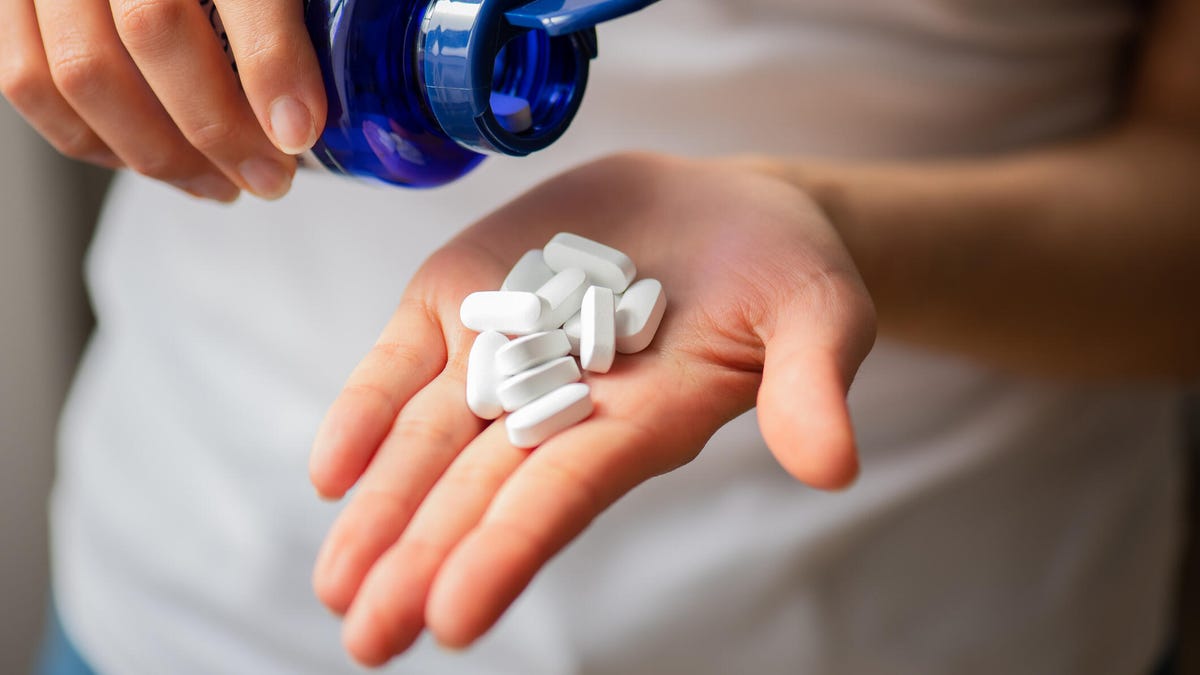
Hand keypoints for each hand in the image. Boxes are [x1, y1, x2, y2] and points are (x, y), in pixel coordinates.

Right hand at [0, 0, 324, 199]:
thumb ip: (283, 24)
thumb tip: (307, 114)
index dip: (271, 62)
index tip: (298, 130)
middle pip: (151, 29)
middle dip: (218, 127)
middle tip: (270, 175)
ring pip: (83, 70)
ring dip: (160, 152)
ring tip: (221, 183)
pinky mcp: (13, 1)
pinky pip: (29, 82)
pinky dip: (96, 143)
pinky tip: (158, 164)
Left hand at [308, 153, 876, 665]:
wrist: (722, 208)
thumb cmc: (783, 276)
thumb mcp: (819, 314)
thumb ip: (812, 383)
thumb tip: (836, 467)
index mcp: (640, 423)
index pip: (563, 495)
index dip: (509, 549)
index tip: (451, 617)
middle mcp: (562, 404)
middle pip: (480, 489)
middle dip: (422, 560)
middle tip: (366, 636)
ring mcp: (504, 351)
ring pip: (428, 440)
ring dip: (381, 509)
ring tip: (335, 585)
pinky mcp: (465, 297)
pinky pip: (405, 360)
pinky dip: (367, 409)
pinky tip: (331, 472)